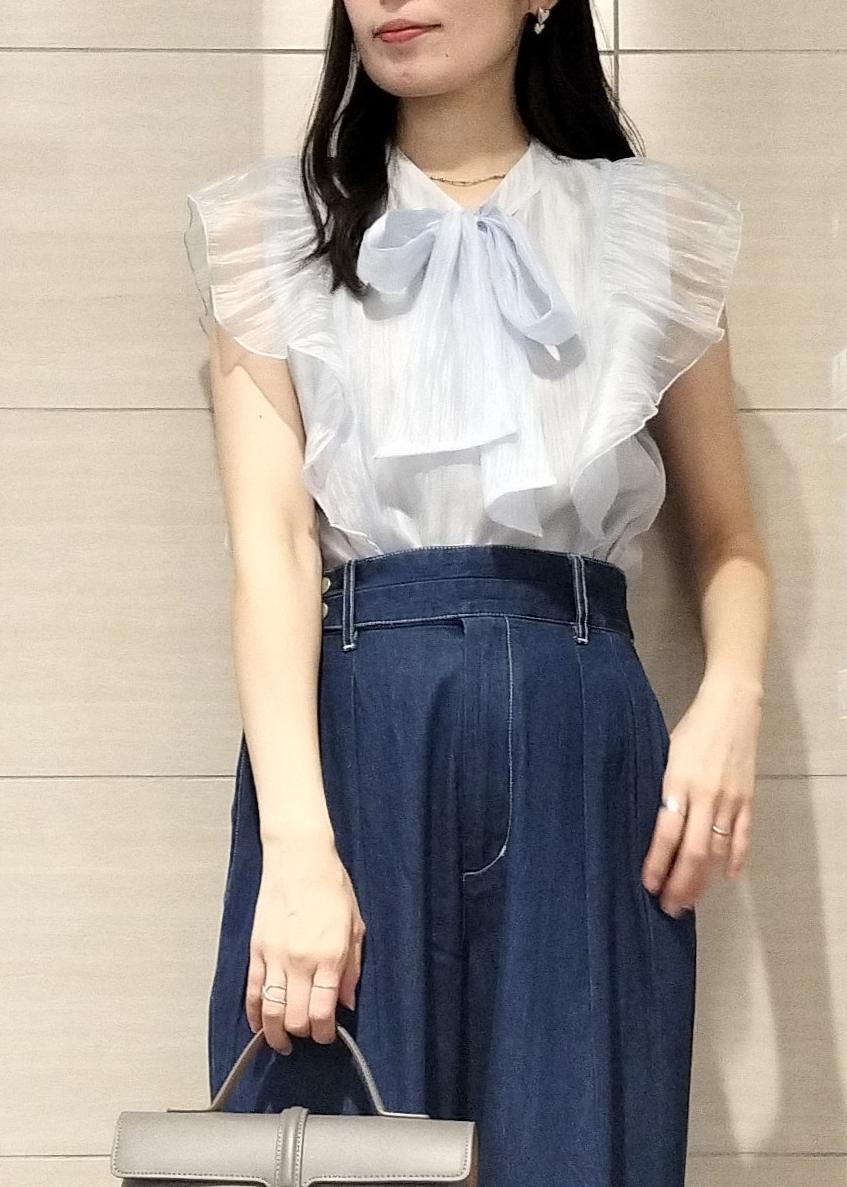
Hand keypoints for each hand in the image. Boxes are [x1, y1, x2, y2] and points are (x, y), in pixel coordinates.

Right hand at [245, 839, 365, 1053]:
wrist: (300, 858)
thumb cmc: (330, 885)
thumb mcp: (355, 926)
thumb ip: (352, 968)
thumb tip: (347, 1001)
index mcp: (330, 956)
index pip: (323, 1012)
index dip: (325, 1032)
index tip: (328, 1035)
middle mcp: (301, 960)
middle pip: (295, 1018)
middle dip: (303, 1034)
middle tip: (308, 1035)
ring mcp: (275, 956)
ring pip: (270, 1011)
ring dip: (275, 1033)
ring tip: (281, 1041)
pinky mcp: (257, 949)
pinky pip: (252, 991)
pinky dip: (254, 1013)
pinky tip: (260, 1023)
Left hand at [641, 673, 761, 916]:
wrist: (732, 707)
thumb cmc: (691, 728)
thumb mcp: (665, 754)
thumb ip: (661, 787)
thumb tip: (647, 819)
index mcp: (678, 783)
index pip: (665, 834)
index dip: (657, 863)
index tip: (648, 885)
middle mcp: (705, 796)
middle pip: (693, 851)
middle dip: (680, 884)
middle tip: (669, 907)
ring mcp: (730, 800)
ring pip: (717, 851)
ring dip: (703, 880)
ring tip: (690, 900)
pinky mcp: (748, 799)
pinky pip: (742, 836)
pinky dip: (735, 859)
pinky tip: (725, 877)